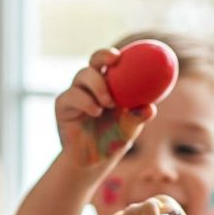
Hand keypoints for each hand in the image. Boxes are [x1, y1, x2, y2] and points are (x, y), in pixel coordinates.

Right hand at [55, 48, 153, 166]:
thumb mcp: (130, 127)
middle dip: (103, 56)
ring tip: (108, 103)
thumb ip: (139, 116)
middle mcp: (89, 84)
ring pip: (83, 76)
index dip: (116, 54)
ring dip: (98, 85)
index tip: (125, 55)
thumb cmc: (113, 140)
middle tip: (115, 61)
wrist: (93, 161)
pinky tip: (96, 111)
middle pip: (93, 61)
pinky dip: (86, 101)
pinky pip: (72, 95)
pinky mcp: (63, 105)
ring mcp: (75, 93)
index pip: (110, 62)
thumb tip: (150, 108)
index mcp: (108, 83)